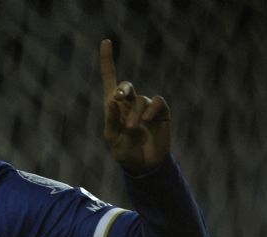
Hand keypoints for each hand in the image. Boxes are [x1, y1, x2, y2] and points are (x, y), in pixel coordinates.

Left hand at [100, 39, 170, 173]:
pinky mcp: (160, 112)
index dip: (107, 60)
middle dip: (123, 90)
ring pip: (140, 100)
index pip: (110, 79)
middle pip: (126, 86)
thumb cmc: (124, 151)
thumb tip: (112, 100)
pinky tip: (146, 120)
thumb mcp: (113, 138)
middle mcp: (129, 103)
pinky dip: (150, 109)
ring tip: (131, 129)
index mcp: (114, 107)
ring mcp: (145, 107)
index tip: (106, 42)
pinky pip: (157, 103)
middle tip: (117, 98)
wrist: (143, 165)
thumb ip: (111, 120)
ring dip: (134, 113)